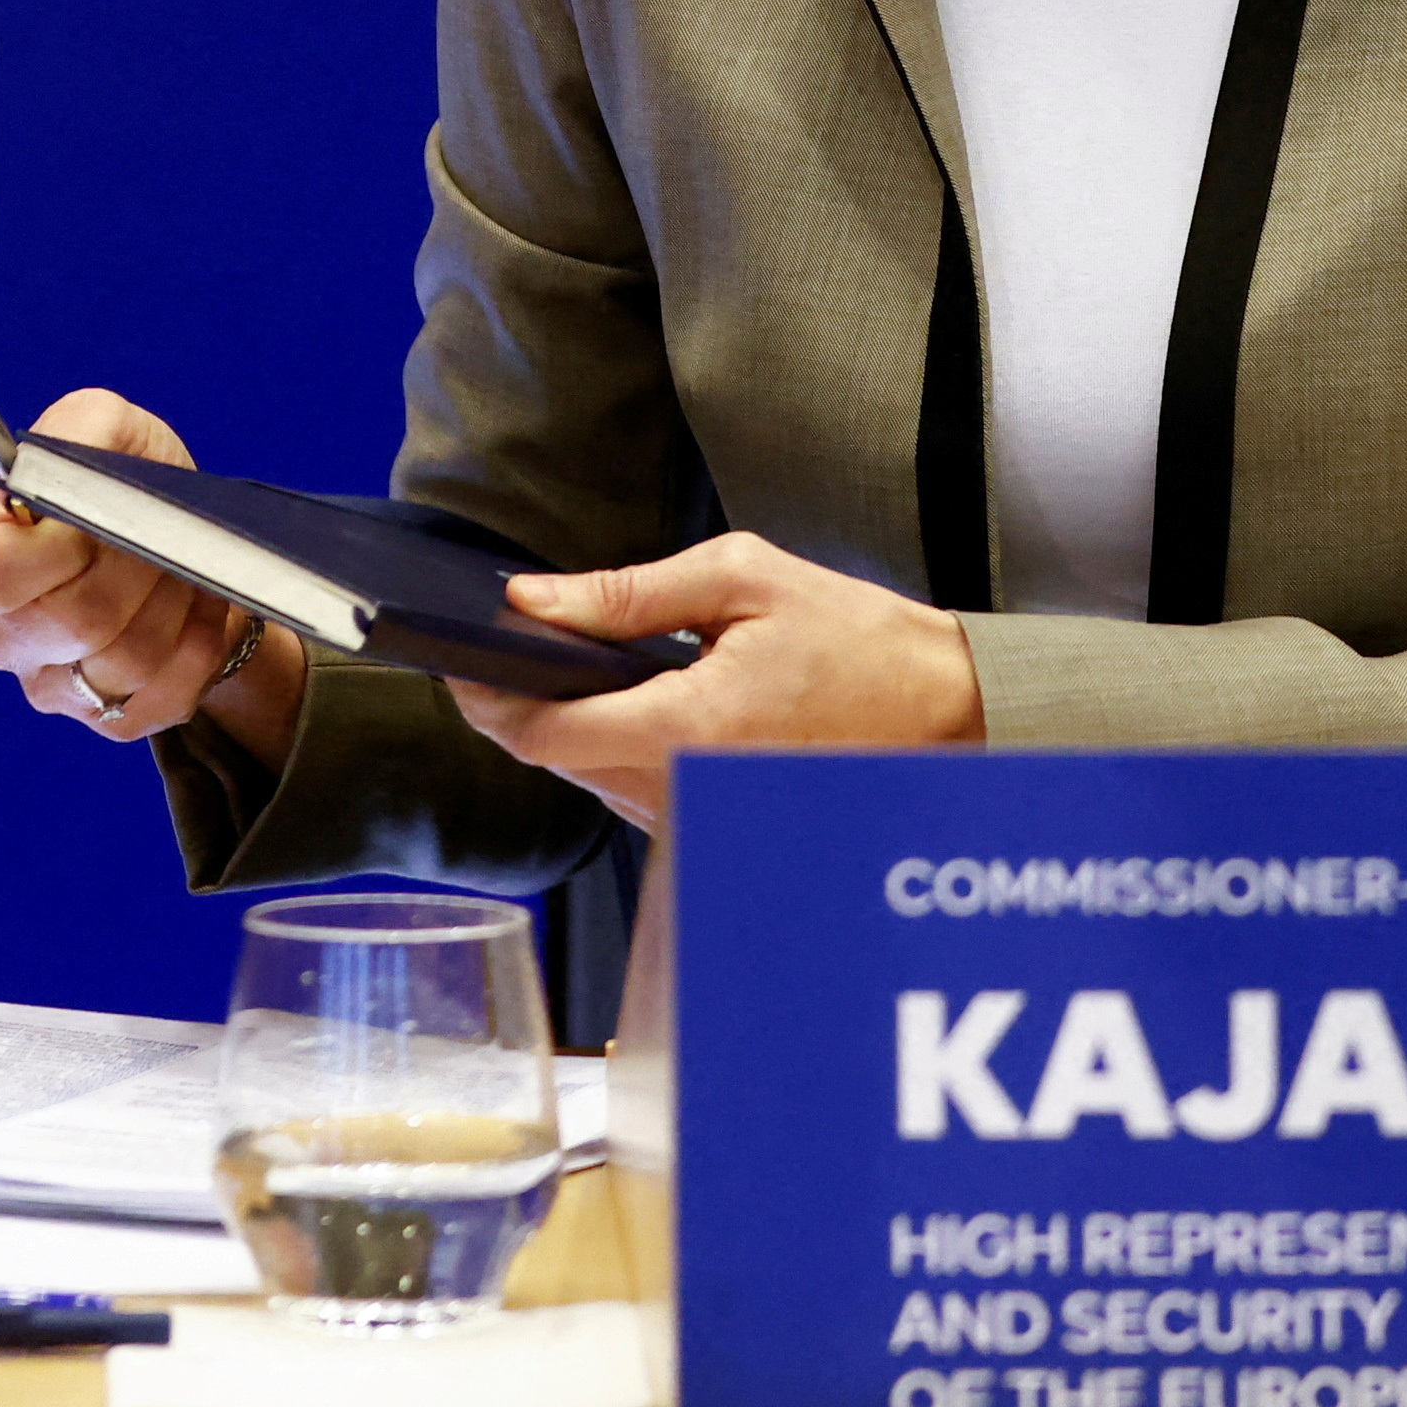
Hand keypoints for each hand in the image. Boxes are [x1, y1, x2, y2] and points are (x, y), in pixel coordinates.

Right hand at [0, 389, 298, 762]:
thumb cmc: (135, 480)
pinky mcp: (107, 721)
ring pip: (125, 664)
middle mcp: (7, 634)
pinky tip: (195, 615)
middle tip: (165, 537)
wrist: (185, 537)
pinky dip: (197, 651)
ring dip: (176, 607)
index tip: (101, 517)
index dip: (57, 548)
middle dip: (141, 569)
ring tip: (185, 570)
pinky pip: (161, 701)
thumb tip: (71, 471)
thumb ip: (81, 431)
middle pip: (75, 621)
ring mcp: (52, 687)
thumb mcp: (108, 428)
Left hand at [444, 536, 983, 834]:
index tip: (461, 653)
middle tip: (513, 638)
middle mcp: (680, 789)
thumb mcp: (744, 580)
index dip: (486, 695)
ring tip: (578, 658)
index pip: (541, 734)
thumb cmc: (860, 641)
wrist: (944, 712)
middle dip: (521, 700)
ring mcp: (692, 818)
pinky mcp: (706, 825)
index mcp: (686, 725)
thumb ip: (631, 591)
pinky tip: (634, 697)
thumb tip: (534, 597)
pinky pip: (627, 788)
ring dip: (567, 722)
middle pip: (552, 757)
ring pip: (585, 776)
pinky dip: (611, 743)